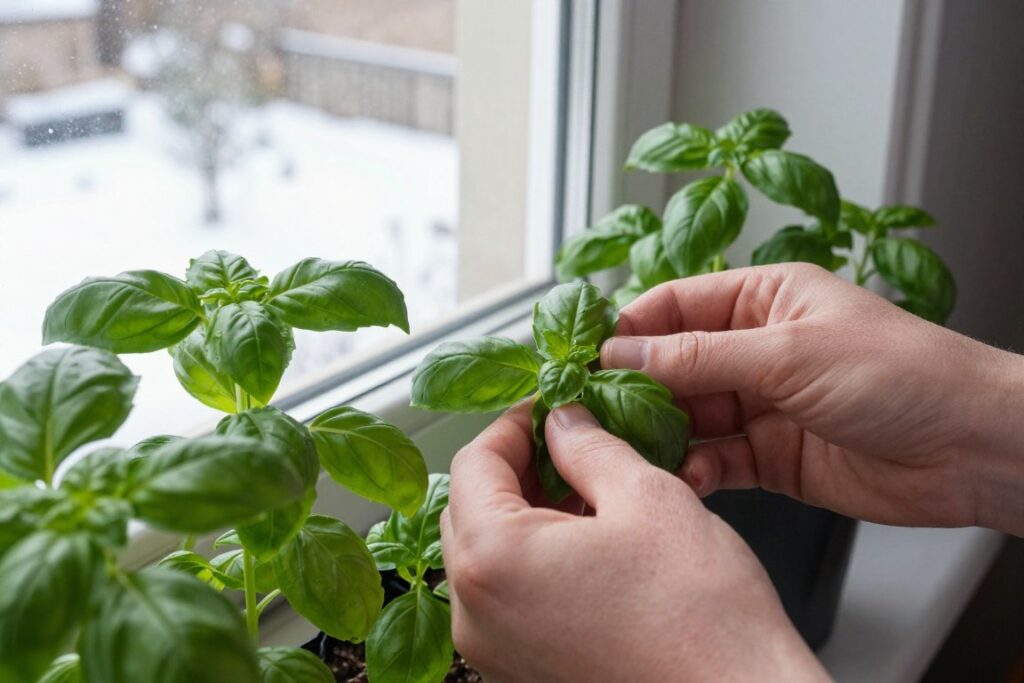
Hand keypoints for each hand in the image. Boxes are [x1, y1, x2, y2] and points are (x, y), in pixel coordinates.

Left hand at [441, 402, 829, 682]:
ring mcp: (495, 651)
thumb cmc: (700, 619)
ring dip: (526, 512)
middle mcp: (478, 615)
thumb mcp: (646, 497)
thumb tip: (564, 422)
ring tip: (586, 492)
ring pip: (488, 554)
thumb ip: (590, 447)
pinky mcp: (521, 671)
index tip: (549, 409)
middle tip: (568, 443)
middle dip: (517, 467)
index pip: (474, 462)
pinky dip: (534, 559)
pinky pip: (507, 598)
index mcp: (494, 561)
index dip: (515, 423)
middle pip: (470, 509)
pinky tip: (588, 543)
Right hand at [602, 263, 1023, 535]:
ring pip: (689, 417)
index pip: (674, 306)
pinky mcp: (772, 456)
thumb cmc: (903, 374)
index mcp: (764, 298)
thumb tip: (623, 354)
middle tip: (598, 415)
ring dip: (661, 435)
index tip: (587, 359)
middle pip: (673, 365)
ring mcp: (764, 404)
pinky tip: (685, 478)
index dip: (629, 330)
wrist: (972, 448)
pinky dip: (694, 470)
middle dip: (636, 390)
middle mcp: (758, 348)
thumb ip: (699, 358)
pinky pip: (715, 460)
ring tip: (633, 453)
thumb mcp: (788, 354)